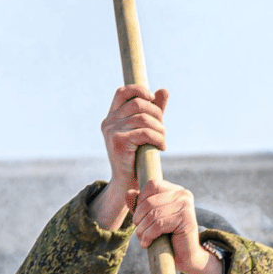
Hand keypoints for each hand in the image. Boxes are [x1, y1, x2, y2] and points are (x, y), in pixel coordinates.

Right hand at [91, 85, 169, 229]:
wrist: (127, 183)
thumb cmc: (138, 157)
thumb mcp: (146, 130)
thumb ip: (154, 111)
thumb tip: (163, 90)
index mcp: (112, 117)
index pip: (123, 92)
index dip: (139, 90)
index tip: (152, 99)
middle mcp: (109, 122)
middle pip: (138, 104)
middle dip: (156, 114)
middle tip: (163, 129)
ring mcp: (111, 131)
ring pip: (143, 118)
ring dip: (160, 129)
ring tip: (163, 140)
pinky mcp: (117, 142)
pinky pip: (144, 132)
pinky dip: (158, 138)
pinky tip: (162, 147)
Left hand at [128, 179, 224, 273]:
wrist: (186, 256)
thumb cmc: (168, 236)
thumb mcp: (150, 218)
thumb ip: (139, 205)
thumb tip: (128, 193)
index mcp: (176, 190)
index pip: (152, 185)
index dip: (141, 200)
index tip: (141, 217)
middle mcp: (183, 194)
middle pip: (150, 201)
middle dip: (139, 218)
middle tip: (139, 230)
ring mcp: (186, 206)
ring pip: (153, 214)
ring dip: (142, 229)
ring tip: (142, 238)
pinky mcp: (187, 219)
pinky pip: (159, 225)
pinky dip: (149, 235)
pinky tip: (147, 243)